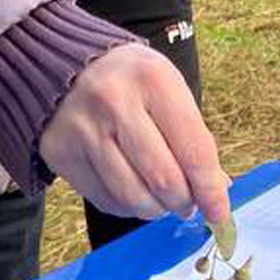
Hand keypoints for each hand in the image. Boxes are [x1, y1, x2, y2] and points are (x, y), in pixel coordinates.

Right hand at [37, 42, 231, 223]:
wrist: (66, 66)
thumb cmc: (130, 81)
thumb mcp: (167, 88)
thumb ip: (192, 136)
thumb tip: (218, 189)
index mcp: (153, 79)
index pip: (193, 150)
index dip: (210, 190)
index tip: (219, 212)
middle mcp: (115, 102)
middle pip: (164, 179)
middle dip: (184, 202)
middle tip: (189, 205)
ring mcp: (84, 130)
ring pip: (133, 198)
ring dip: (156, 209)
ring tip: (162, 199)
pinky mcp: (61, 153)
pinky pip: (106, 200)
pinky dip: (127, 206)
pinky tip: (133, 190)